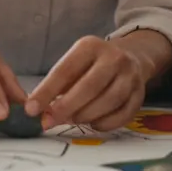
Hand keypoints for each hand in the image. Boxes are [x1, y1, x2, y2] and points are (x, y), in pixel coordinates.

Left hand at [27, 37, 146, 130]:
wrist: (133, 56)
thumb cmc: (93, 64)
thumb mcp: (75, 62)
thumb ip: (58, 84)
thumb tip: (38, 110)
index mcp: (91, 46)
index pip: (66, 70)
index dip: (47, 91)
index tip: (31, 109)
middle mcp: (114, 58)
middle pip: (90, 86)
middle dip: (66, 107)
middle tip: (49, 121)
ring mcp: (130, 76)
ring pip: (109, 101)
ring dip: (86, 115)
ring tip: (72, 120)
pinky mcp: (140, 94)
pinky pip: (123, 114)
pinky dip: (106, 123)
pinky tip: (93, 124)